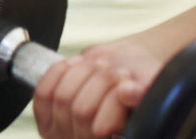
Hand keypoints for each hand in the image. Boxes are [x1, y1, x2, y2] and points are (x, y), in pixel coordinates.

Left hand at [32, 37, 161, 138]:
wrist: (121, 72)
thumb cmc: (141, 83)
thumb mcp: (152, 87)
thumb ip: (144, 93)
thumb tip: (129, 91)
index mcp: (117, 138)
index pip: (100, 129)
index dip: (114, 100)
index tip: (128, 83)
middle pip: (81, 111)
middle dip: (101, 82)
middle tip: (117, 72)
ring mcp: (63, 137)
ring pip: (63, 98)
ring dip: (82, 74)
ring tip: (100, 67)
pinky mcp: (45, 120)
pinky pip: (43, 93)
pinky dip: (58, 72)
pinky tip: (74, 64)